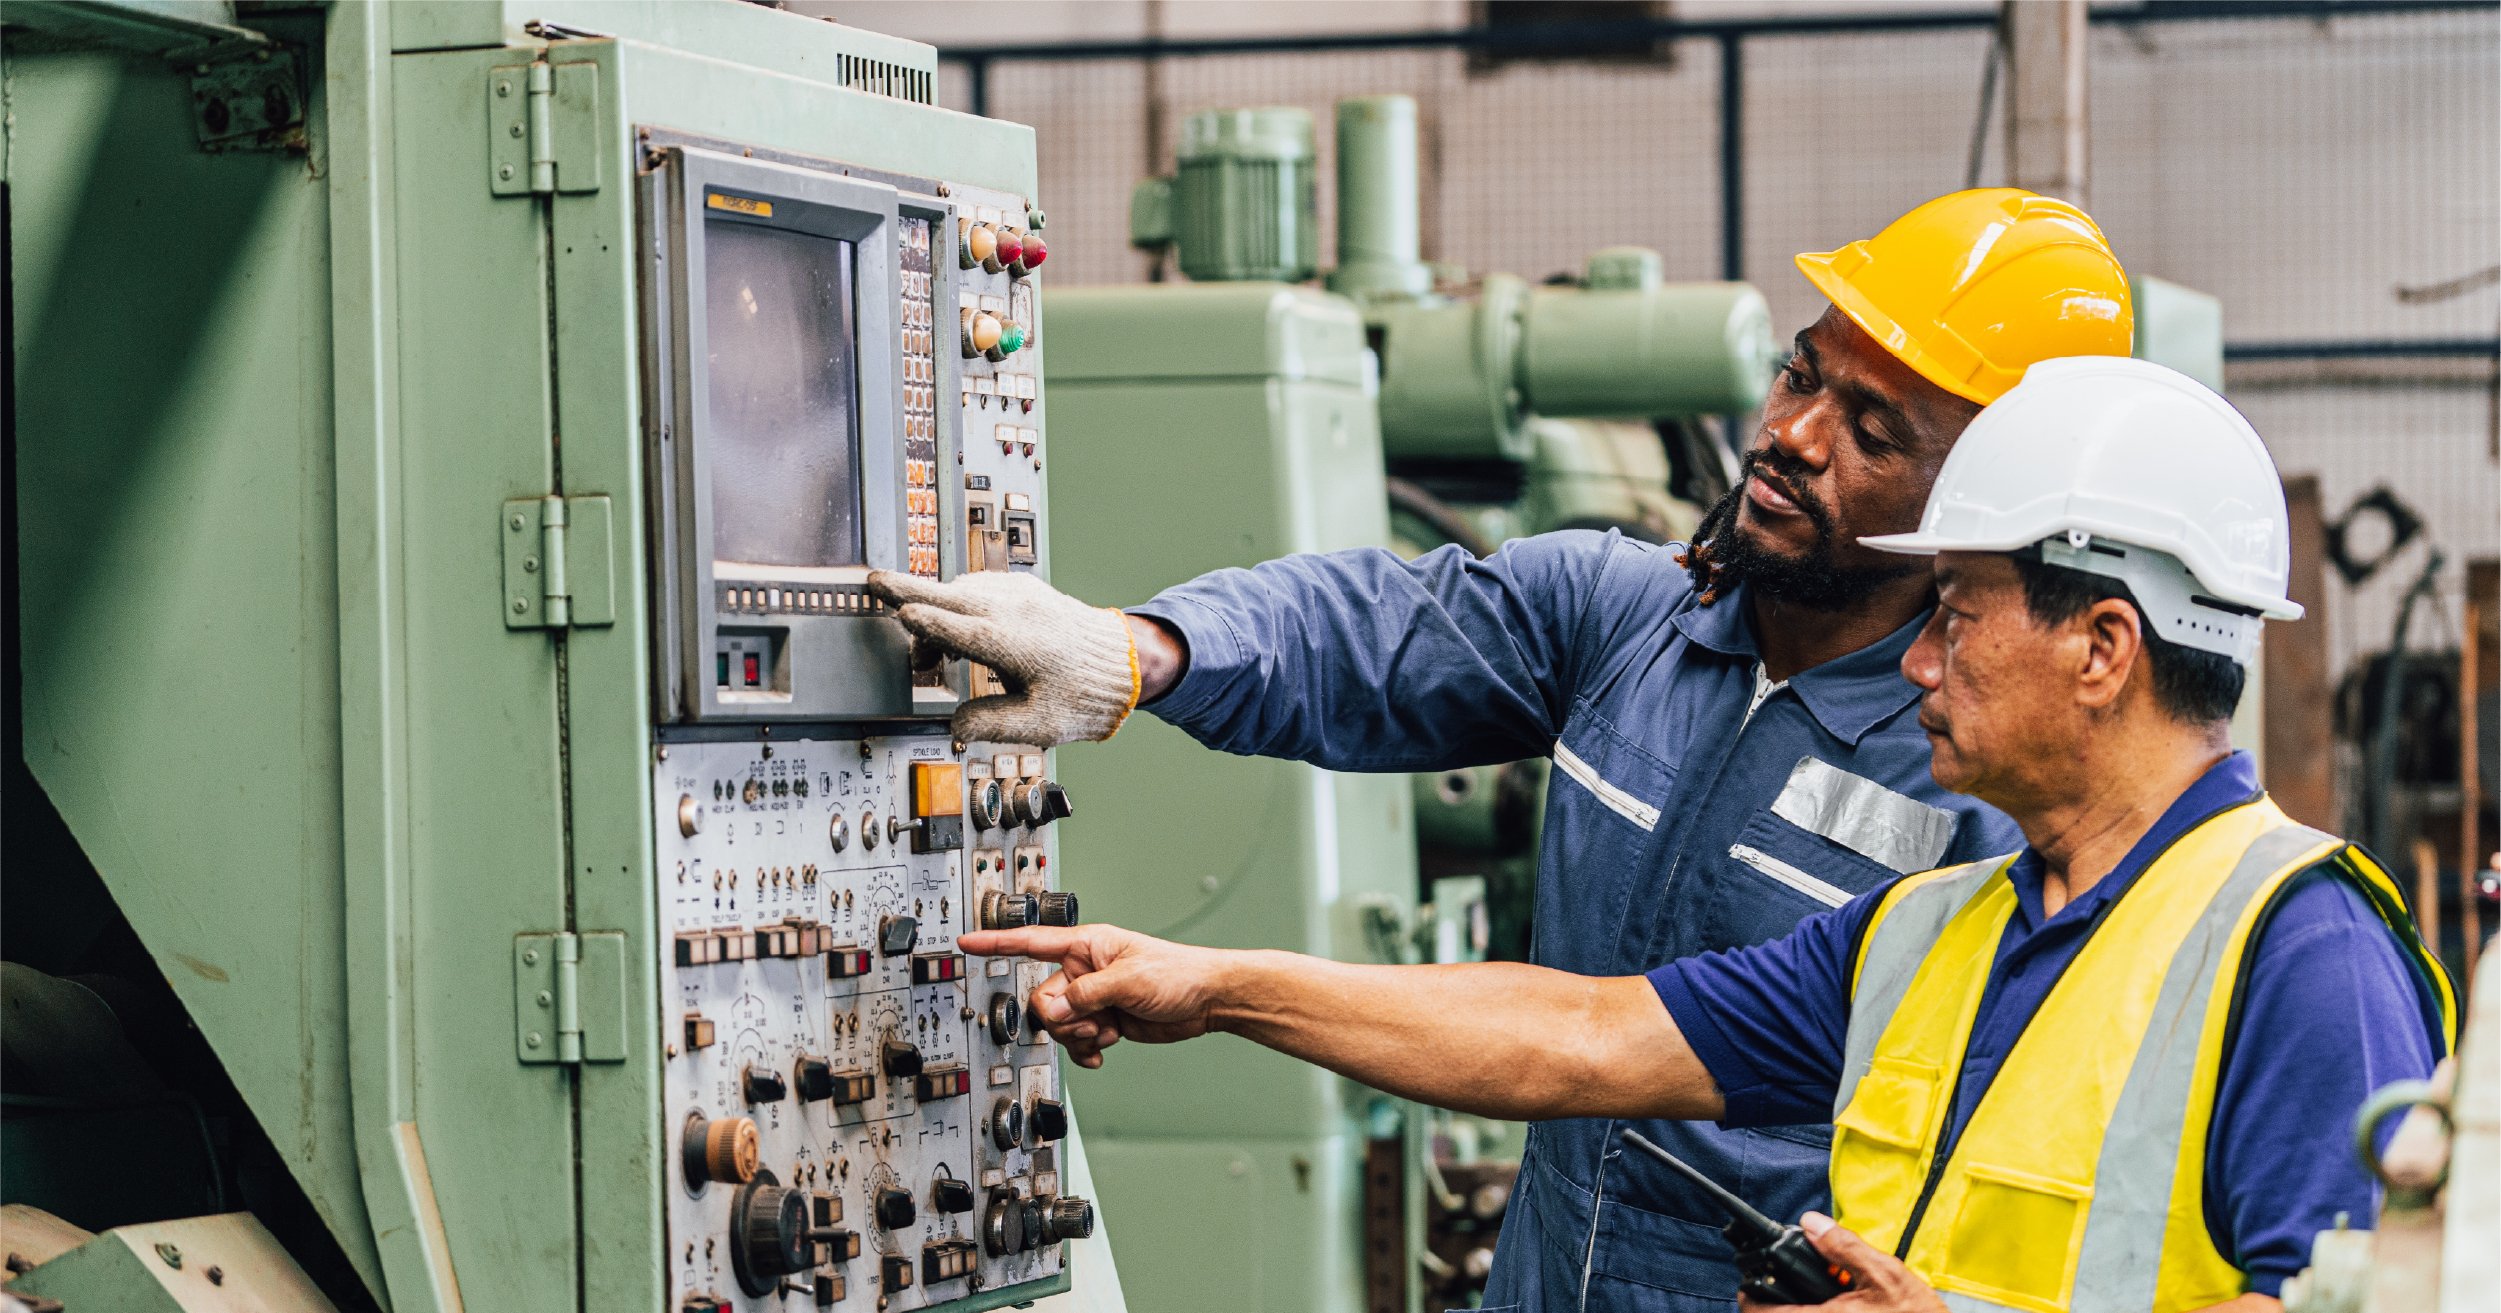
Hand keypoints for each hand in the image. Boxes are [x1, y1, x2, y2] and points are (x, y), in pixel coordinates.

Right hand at [865, 570, 1138, 745]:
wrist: (1123, 663)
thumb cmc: (1083, 694)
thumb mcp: (1039, 725)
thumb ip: (991, 724)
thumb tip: (954, 726)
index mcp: (1016, 644)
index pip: (963, 628)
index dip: (930, 623)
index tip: (901, 615)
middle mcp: (1016, 612)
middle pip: (952, 595)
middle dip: (910, 589)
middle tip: (873, 582)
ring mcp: (1020, 596)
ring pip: (962, 590)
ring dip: (934, 607)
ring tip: (923, 653)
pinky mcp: (1023, 591)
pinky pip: (978, 587)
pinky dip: (955, 600)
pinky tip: (949, 625)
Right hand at [959, 925, 1236, 1067]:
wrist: (1206, 1000)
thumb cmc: (1178, 973)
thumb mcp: (1128, 980)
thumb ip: (1086, 995)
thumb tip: (1054, 1010)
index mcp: (1085, 946)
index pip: (1031, 942)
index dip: (996, 942)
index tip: (967, 942)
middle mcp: (1084, 970)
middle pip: (1043, 999)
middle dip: (1064, 1017)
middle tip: (1095, 1018)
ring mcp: (1092, 996)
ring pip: (1058, 1023)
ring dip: (1080, 1034)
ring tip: (1109, 1028)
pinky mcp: (1103, 1019)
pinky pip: (1076, 1039)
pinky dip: (1087, 1047)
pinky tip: (1105, 1048)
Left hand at [1738, 1214, 1943, 1312]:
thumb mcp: (1884, 1274)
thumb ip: (1844, 1247)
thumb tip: (1810, 1223)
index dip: (1750, 1298)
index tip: (1749, 1286)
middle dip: (1777, 1302)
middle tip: (1784, 1284)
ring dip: (1800, 1307)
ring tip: (1822, 1291)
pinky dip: (1820, 1311)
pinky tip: (1841, 1304)